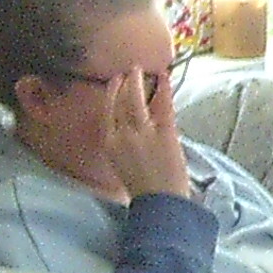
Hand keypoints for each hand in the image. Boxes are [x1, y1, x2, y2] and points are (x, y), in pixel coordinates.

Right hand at [103, 68, 190, 201]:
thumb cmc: (143, 186)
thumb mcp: (123, 163)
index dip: (111, 94)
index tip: (114, 81)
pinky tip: (165, 78)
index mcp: (110, 144)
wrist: (161, 202)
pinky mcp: (165, 133)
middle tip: (129, 71)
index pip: (107, 112)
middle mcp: (123, 135)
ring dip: (138, 81)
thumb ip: (124, 142)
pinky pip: (163, 105)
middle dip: (124, 83)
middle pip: (120, 102)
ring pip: (136, 99)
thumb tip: (129, 124)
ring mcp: (143, 132)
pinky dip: (164, 89)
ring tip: (140, 70)